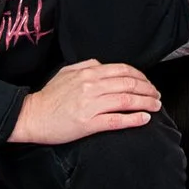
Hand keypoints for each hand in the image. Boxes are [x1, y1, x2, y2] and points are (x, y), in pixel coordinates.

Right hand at [12, 59, 160, 143]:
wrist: (31, 116)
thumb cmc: (49, 96)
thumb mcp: (67, 72)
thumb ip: (87, 66)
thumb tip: (104, 65)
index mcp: (88, 72)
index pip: (123, 70)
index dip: (141, 77)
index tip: (148, 83)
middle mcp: (91, 86)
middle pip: (129, 84)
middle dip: (148, 90)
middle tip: (157, 96)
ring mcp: (90, 105)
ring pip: (126, 100)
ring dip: (146, 103)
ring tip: (156, 106)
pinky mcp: (88, 123)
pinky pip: (116, 120)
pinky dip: (134, 119)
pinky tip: (144, 119)